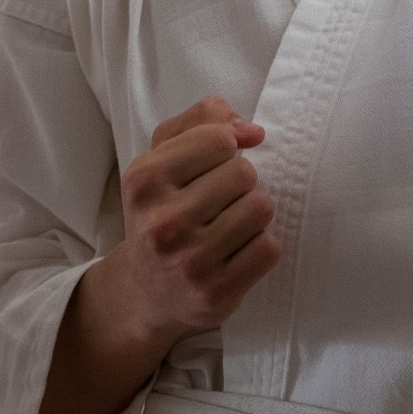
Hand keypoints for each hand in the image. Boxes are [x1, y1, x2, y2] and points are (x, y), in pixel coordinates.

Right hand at [34, 97, 280, 413]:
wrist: (146, 291)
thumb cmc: (161, 211)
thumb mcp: (162, 157)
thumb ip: (201, 120)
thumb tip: (252, 131)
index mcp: (143, 180)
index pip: (219, 139)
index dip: (226, 148)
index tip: (213, 166)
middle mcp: (162, 222)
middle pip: (244, 173)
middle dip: (240, 183)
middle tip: (219, 202)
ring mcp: (189, 261)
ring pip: (261, 208)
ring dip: (253, 214)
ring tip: (230, 225)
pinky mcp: (216, 292)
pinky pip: (269, 248)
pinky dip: (260, 247)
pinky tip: (237, 252)